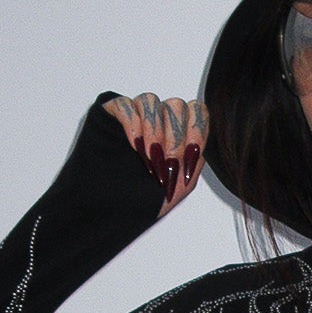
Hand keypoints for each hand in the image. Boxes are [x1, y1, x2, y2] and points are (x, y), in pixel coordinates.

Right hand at [103, 93, 208, 216]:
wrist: (108, 211)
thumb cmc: (144, 200)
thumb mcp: (181, 186)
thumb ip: (195, 160)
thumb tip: (203, 141)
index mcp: (178, 134)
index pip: (197, 112)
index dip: (196, 132)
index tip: (187, 160)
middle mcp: (159, 120)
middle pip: (176, 105)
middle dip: (174, 138)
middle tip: (166, 165)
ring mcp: (135, 115)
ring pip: (151, 101)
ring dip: (154, 132)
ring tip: (149, 159)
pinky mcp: (111, 114)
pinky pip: (125, 105)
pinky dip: (133, 124)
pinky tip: (135, 147)